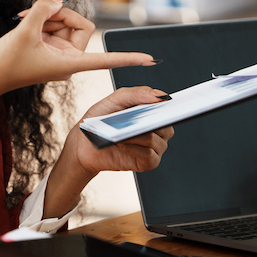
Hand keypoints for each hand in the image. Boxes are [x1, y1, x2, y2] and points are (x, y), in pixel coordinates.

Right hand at [0, 0, 153, 101]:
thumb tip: (59, 0)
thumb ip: (44, 9)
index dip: (128, 57)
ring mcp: (58, 54)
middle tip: (35, 15)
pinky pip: (52, 25)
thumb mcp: (24, 30)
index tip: (150, 59)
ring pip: (63, 22)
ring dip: (45, 15)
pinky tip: (21, 22)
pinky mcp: (47, 48)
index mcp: (69, 64)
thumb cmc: (3, 63)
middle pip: (80, 25)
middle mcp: (67, 59)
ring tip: (23, 21)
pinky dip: (39, 19)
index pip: (106, 59)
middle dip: (60, 14)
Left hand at [44, 86, 175, 217]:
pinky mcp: (146, 163)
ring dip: (139, 135)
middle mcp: (158, 131)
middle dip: (152, 121)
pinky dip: (135, 149)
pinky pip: (148, 156)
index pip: (170, 108)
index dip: (172, 106)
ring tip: (122, 132)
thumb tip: (160, 95)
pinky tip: (122, 143)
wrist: (84, 143)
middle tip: (140, 118)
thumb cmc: (101, 118)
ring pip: (156, 140)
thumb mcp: (116, 100)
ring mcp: (154, 148)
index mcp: (154, 113)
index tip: (169, 101)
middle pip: (166, 125)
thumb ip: (138, 93)